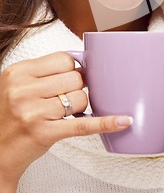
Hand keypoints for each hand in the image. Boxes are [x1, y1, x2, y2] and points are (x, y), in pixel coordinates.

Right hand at [0, 52, 131, 192]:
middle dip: (77, 88)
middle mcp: (24, 90)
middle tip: (66, 98)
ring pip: (80, 98)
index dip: (73, 68)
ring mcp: (34, 112)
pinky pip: (83, 125)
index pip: (64, 59)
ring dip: (79, 107)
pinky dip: (105, 123)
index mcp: (19, 72)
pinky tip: (123, 121)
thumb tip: (83, 60)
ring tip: (62, 113)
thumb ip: (44, 71)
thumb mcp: (17, 84)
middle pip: (75, 77)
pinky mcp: (45, 133)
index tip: (72, 77)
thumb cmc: (9, 115)